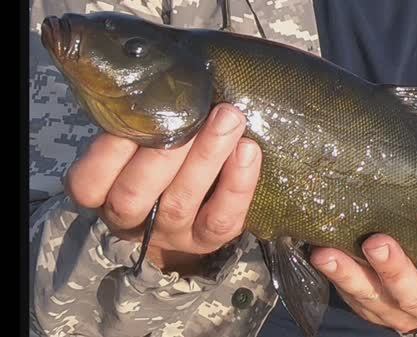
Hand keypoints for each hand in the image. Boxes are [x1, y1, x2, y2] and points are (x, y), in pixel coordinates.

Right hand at [66, 103, 260, 272]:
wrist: (191, 206)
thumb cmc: (157, 157)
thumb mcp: (135, 143)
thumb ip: (140, 122)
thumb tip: (163, 79)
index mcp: (100, 193)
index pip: (88, 182)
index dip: (109, 151)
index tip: (139, 112)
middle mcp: (129, 218)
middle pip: (135, 194)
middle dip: (166, 151)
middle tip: (197, 110)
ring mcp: (169, 233)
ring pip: (179, 203)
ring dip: (206, 157)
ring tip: (230, 118)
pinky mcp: (207, 240)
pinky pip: (221, 219)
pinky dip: (237, 184)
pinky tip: (248, 150)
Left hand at [310, 208, 416, 332]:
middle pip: (411, 291)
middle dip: (392, 267)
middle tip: (375, 243)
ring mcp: (397, 312)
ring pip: (371, 297)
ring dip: (348, 274)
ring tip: (326, 255)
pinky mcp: (370, 311)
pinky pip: (350, 296)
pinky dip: (334, 276)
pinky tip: (318, 256)